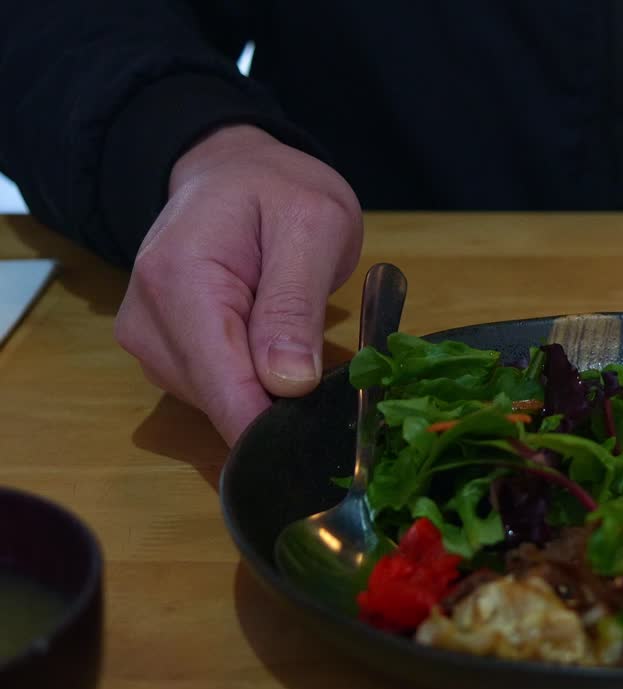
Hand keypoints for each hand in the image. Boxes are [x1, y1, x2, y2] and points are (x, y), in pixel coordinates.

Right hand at [115, 125, 361, 444]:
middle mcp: (148, 321)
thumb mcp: (312, 225)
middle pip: (222, 403)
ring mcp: (150, 343)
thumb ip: (295, 304)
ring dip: (269, 391)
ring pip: (222, 406)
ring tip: (299, 336)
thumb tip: (288, 383)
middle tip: (331, 363)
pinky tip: (276, 345)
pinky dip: (255, 384)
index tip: (326, 438)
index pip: (223, 389)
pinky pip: (218, 394)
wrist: (234, 172)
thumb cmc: (278, 189)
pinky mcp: (164, 356)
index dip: (275, 426)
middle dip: (280, 404)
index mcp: (178, 282)